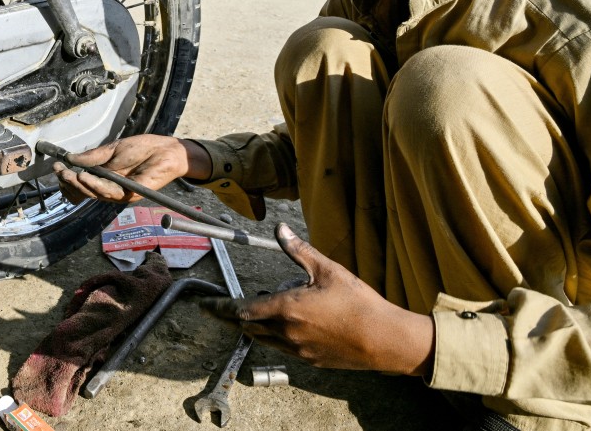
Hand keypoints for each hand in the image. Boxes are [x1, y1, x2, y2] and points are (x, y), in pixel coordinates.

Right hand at [51, 134, 210, 203]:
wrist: (167, 150)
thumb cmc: (144, 149)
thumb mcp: (113, 149)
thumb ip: (93, 156)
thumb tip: (71, 158)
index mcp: (105, 176)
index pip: (82, 182)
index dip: (68, 177)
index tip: (56, 166)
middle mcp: (110, 187)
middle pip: (84, 191)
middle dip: (69, 182)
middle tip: (59, 172)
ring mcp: (120, 193)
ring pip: (94, 193)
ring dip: (79, 184)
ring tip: (69, 174)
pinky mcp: (130, 195)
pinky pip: (108, 193)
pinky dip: (95, 185)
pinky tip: (85, 176)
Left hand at [199, 224, 434, 376]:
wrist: (384, 340)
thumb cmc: (358, 303)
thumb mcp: (327, 270)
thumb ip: (299, 250)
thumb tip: (279, 230)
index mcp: (286, 309)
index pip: (242, 309)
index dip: (221, 307)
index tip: (206, 305)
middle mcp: (286, 333)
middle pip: (246, 327)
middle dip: (229, 318)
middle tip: (215, 310)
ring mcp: (297, 350)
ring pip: (262, 340)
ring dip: (250, 327)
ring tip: (245, 315)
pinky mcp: (309, 360)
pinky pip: (280, 349)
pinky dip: (270, 337)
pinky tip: (278, 327)